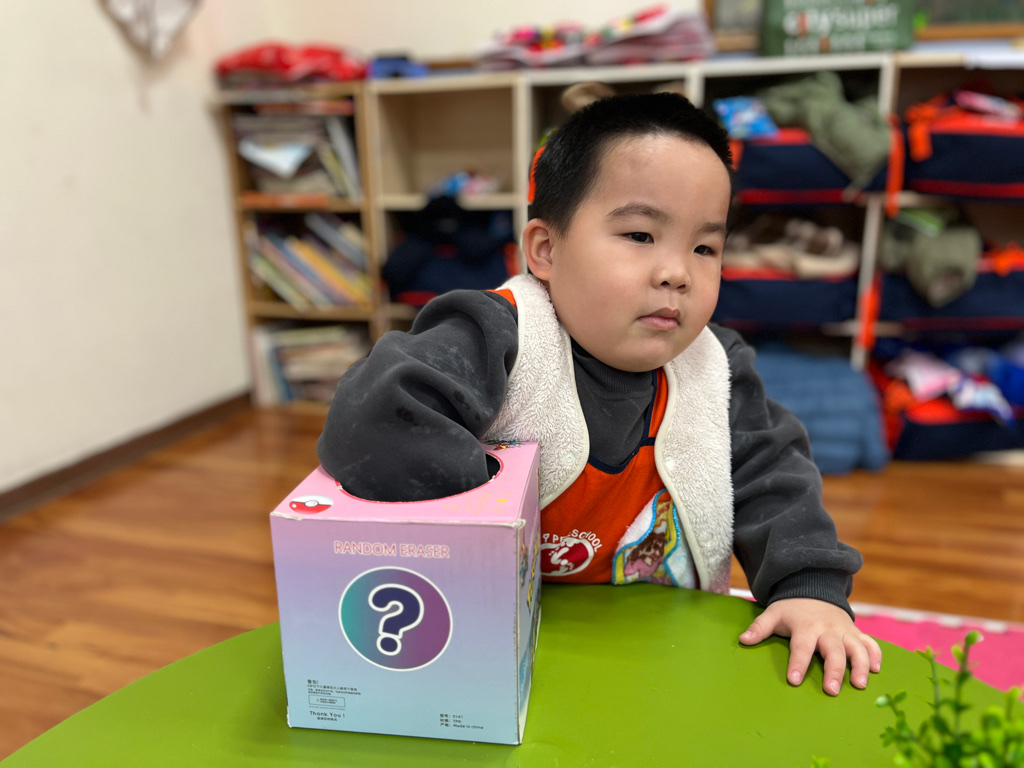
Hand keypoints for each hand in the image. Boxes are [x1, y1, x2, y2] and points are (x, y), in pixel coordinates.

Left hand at [738, 598, 881, 695]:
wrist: (814, 588)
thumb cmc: (792, 609)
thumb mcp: (773, 613)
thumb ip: (760, 627)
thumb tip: (743, 640)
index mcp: (806, 626)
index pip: (801, 646)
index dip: (798, 663)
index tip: (793, 680)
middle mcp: (828, 629)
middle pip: (834, 651)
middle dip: (834, 670)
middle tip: (831, 691)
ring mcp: (845, 630)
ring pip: (857, 648)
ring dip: (861, 665)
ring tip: (860, 685)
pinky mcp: (856, 632)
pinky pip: (871, 643)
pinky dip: (876, 655)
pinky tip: (878, 670)